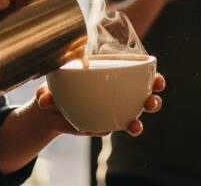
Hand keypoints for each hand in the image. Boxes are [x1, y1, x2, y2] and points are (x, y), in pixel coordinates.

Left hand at [34, 73, 165, 136]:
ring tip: (136, 125)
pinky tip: (122, 129)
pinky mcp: (110, 123)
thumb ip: (48, 91)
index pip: (137, 71)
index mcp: (111, 72)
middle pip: (145, 93)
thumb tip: (43, 99)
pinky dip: (126, 128)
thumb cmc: (57, 87)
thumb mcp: (53, 85)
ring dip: (141, 119)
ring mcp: (117, 108)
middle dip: (153, 97)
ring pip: (137, 113)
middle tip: (150, 100)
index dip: (152, 75)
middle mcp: (120, 90)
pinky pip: (122, 126)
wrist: (51, 108)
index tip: (157, 79)